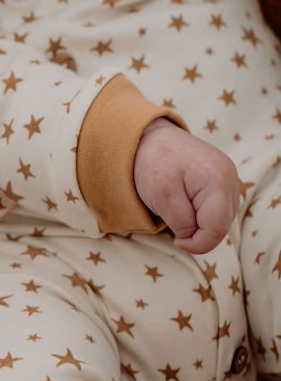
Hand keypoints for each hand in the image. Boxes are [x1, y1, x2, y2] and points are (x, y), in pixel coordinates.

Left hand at [133, 118, 240, 254]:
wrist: (149, 136)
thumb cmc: (152, 164)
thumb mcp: (161, 196)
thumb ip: (182, 222)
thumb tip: (194, 238)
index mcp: (217, 182)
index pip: (216, 229)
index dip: (197, 244)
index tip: (176, 242)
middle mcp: (230, 179)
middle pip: (221, 225)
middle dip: (197, 232)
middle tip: (171, 222)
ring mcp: (230, 177)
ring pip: (221, 217)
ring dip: (199, 221)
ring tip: (176, 206)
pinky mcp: (224, 178)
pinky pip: (218, 206)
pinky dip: (202, 211)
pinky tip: (184, 200)